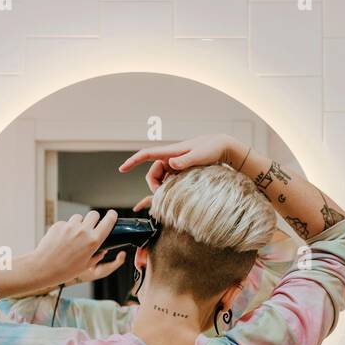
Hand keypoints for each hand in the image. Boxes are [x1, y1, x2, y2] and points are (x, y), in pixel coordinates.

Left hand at [29, 210, 124, 288]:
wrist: (44, 267)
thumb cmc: (65, 270)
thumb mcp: (85, 265)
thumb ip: (96, 256)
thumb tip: (102, 251)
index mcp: (93, 241)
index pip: (108, 221)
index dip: (112, 216)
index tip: (112, 214)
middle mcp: (83, 231)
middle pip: (94, 214)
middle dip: (94, 219)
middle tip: (90, 227)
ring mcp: (70, 226)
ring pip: (79, 217)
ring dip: (79, 224)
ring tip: (73, 237)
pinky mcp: (58, 225)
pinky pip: (66, 223)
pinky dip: (66, 229)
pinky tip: (62, 240)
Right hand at [118, 134, 243, 208]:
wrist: (222, 146)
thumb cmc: (212, 149)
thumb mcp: (200, 156)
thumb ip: (185, 161)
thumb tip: (170, 164)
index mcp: (171, 152)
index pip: (147, 154)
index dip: (133, 162)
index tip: (122, 169)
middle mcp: (170, 157)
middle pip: (153, 173)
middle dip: (155, 186)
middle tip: (164, 198)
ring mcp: (175, 163)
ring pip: (161, 178)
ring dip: (163, 188)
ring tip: (174, 196)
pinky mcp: (180, 169)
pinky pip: (169, 180)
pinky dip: (170, 187)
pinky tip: (176, 193)